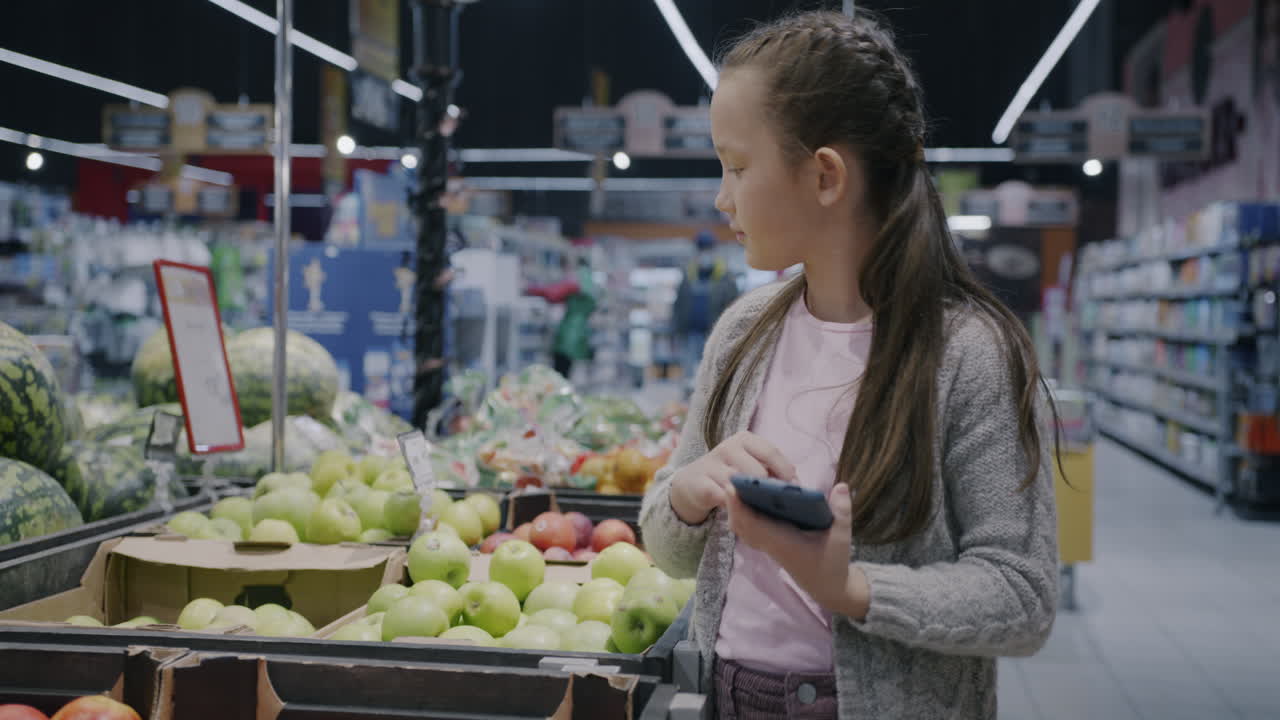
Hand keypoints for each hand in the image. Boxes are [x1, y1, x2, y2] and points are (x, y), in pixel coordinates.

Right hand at [669, 431, 796, 525]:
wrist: (693, 483)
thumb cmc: (731, 473)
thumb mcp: (750, 466)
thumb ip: (772, 472)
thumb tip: (797, 486)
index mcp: (744, 440)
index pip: (770, 452)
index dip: (785, 471)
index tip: (795, 488)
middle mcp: (727, 448)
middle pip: (756, 472)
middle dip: (768, 489)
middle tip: (776, 503)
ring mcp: (711, 465)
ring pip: (739, 484)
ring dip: (751, 499)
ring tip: (760, 509)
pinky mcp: (699, 484)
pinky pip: (722, 497)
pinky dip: (733, 506)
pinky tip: (739, 512)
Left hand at [726, 481, 869, 618]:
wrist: (828, 587)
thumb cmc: (833, 562)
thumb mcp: (841, 537)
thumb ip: (841, 512)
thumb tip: (842, 486)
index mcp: (782, 542)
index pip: (753, 523)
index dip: (740, 506)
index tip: (733, 486)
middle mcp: (770, 543)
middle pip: (740, 523)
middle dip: (732, 502)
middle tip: (731, 477)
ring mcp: (767, 545)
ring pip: (741, 526)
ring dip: (735, 507)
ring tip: (737, 483)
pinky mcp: (769, 543)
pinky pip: (748, 528)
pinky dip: (742, 513)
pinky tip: (748, 496)